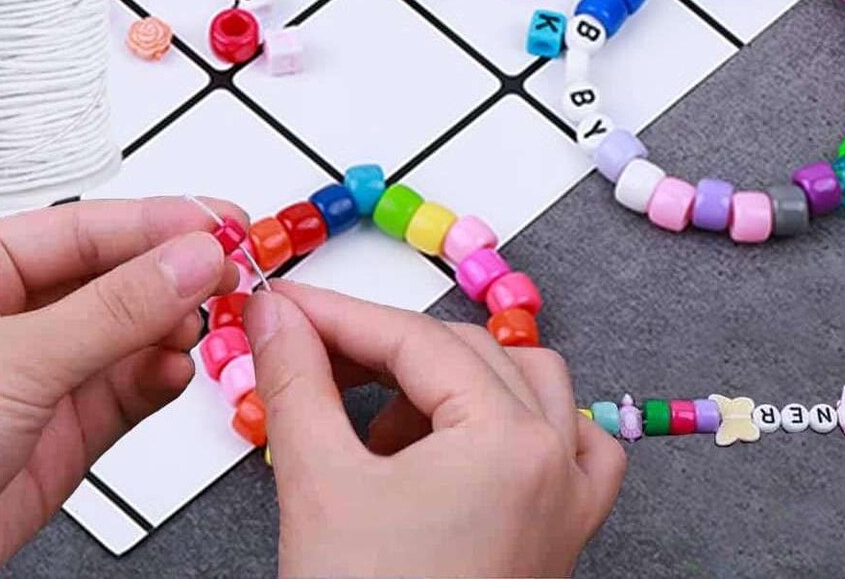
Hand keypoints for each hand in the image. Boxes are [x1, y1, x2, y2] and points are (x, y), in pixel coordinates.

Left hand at [0, 197, 243, 577]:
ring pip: (126, 332)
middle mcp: (2, 316)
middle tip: (230, 270)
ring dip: (170, 328)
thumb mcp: (13, 359)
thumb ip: (116, 308)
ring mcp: (32, 376)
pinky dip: (158, 377)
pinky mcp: (55, 432)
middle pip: (111, 276)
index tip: (222, 221)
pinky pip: (125, 388)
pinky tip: (176, 370)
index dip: (159, 222)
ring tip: (204, 324)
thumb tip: (191, 258)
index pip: (84, 227)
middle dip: (172, 275)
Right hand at [245, 282, 625, 578]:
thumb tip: (277, 317)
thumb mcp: (320, 484)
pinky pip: (566, 445)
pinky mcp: (561, 535)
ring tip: (379, 420)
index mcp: (510, 442)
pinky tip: (458, 443)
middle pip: (466, 353)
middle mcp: (555, 463)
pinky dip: (512, 424)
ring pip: (524, 385)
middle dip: (383, 350)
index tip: (287, 310)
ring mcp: (567, 501)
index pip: (415, 340)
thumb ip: (298, 382)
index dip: (340, 316)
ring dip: (449, 382)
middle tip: (311, 355)